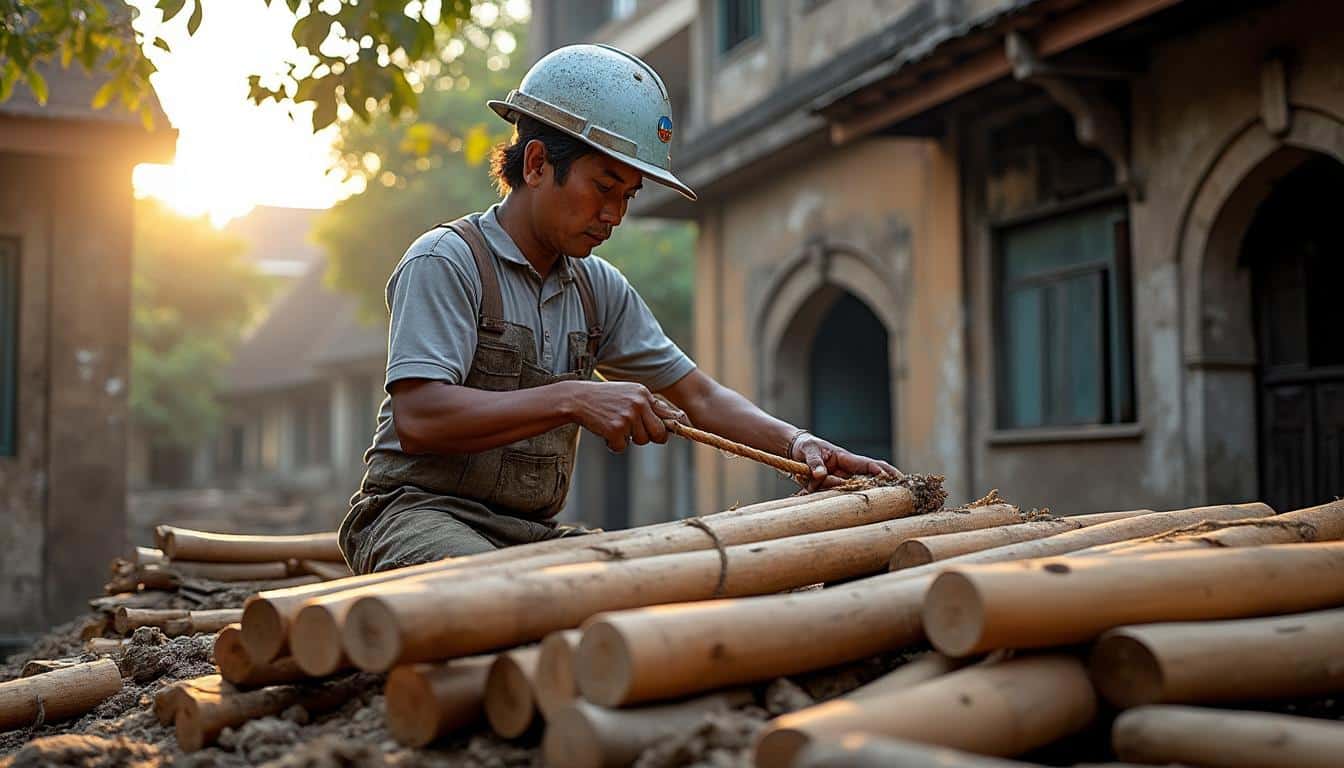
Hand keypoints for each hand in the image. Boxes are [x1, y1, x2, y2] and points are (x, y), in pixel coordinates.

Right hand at [565, 381, 688, 452]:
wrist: (577, 398)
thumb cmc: (605, 398)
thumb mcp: (628, 394)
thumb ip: (648, 405)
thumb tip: (675, 418)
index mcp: (644, 394)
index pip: (668, 414)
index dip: (673, 427)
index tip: (678, 432)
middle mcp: (639, 404)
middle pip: (658, 433)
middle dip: (652, 439)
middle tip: (638, 436)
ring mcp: (628, 417)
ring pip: (640, 441)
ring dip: (628, 440)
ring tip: (615, 427)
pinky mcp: (616, 429)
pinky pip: (622, 447)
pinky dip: (613, 445)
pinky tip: (605, 433)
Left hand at [790, 433, 901, 491]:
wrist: (796, 450)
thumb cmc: (806, 446)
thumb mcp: (808, 451)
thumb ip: (814, 463)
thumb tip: (820, 475)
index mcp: (846, 459)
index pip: (868, 465)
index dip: (881, 472)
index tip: (894, 480)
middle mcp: (847, 471)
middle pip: (868, 480)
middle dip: (883, 486)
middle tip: (899, 491)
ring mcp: (839, 481)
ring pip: (844, 493)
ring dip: (829, 489)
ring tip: (815, 481)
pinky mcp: (829, 490)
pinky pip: (829, 497)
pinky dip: (817, 493)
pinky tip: (811, 488)